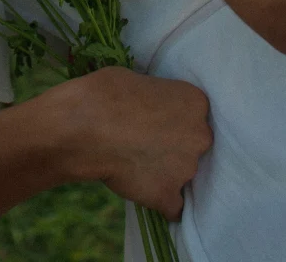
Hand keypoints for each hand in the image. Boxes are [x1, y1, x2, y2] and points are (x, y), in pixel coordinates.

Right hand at [51, 67, 211, 218]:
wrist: (85, 126)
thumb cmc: (107, 92)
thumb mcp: (140, 80)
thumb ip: (158, 98)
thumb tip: (152, 106)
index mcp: (195, 102)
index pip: (195, 113)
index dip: (175, 118)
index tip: (157, 120)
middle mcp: (199, 136)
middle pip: (195, 144)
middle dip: (176, 145)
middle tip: (147, 141)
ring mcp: (186, 169)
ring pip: (184, 174)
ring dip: (166, 171)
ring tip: (137, 163)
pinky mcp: (167, 196)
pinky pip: (172, 205)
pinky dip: (160, 200)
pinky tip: (142, 188)